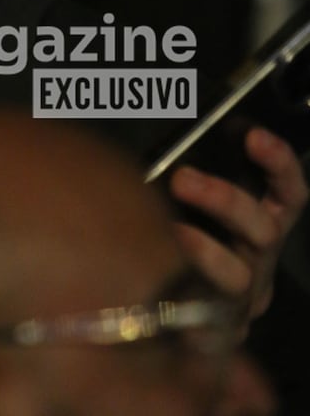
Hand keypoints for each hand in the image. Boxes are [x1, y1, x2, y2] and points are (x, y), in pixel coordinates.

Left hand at [169, 129, 307, 321]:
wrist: (169, 304)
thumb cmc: (182, 225)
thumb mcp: (192, 192)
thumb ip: (191, 163)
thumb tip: (167, 116)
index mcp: (263, 219)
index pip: (288, 191)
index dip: (278, 163)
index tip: (251, 136)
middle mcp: (260, 259)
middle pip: (265, 232)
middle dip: (226, 201)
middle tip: (181, 178)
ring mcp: (243, 298)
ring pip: (238, 277)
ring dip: (204, 251)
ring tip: (167, 230)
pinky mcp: (218, 331)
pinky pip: (207, 320)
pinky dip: (184, 297)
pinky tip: (157, 279)